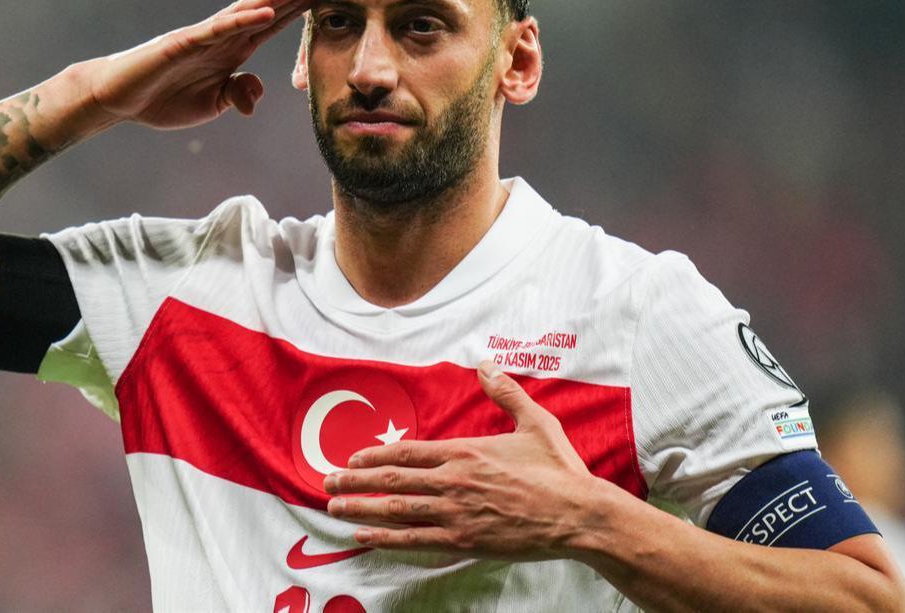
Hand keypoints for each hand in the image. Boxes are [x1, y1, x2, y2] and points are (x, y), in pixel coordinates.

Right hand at [87, 0, 321, 128]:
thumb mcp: (211, 104)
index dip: (296, 14)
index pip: (269, 28)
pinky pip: (217, 30)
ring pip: (244, 13)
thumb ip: (237, 95)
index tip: (323, 1)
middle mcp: (220, 39)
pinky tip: (265, 13)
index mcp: (230, 53)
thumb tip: (255, 96)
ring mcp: (201, 38)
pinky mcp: (182, 43)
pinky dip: (242, 21)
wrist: (119, 98)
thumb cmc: (163, 97)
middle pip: (263, 12)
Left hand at [324, 362, 601, 561]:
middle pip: (392, 480)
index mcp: (465, 451)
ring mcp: (456, 514)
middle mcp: (453, 481)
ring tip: (333, 509)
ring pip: (397, 510)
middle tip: (326, 484)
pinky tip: (364, 538)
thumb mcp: (534, 421)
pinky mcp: (465, 541)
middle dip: (354, 482)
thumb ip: (505, 392)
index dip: (374, 456)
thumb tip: (487, 364)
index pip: (407, 451)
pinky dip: (386, 539)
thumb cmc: (558, 469)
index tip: (351, 459)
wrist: (578, 515)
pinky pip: (416, 540)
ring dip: (361, 509)